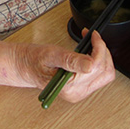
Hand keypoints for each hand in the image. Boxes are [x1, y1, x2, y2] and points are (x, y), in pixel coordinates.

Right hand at [0, 32, 115, 102]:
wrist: (24, 67)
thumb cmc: (33, 60)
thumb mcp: (51, 55)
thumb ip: (71, 60)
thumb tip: (90, 64)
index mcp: (69, 86)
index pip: (96, 67)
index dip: (99, 48)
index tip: (93, 35)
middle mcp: (76, 93)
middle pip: (105, 73)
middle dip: (103, 52)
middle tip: (93, 38)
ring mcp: (80, 93)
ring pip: (105, 75)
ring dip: (102, 57)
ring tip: (91, 44)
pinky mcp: (81, 90)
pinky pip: (99, 77)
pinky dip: (98, 62)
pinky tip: (89, 53)